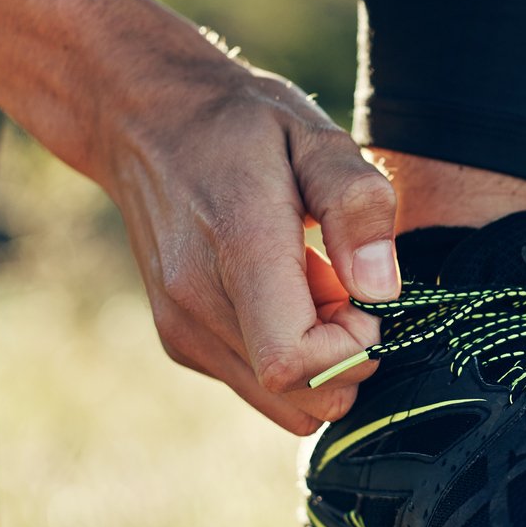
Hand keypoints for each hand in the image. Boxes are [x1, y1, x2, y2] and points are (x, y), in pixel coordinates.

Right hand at [93, 33, 402, 432]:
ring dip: (317, 359)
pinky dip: (285, 353)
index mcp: (237, 249)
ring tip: (309, 283)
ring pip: (283, 404)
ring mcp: (182, 330)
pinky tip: (279, 290)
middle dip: (344, 357)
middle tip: (340, 284)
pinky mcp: (181, 342)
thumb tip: (381, 291)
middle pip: (300, 398)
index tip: (363, 294)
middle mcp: (197, 304)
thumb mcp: (314, 135)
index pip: (295, 362)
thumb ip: (356, 205)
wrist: (144, 122)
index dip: (352, 347)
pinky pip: (257, 385)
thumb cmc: (239, 123)